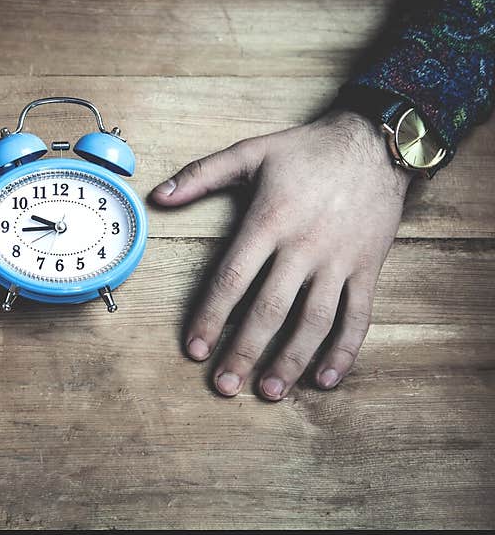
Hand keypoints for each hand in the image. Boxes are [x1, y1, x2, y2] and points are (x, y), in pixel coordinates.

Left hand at [152, 110, 411, 400]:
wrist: (376, 143)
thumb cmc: (307, 150)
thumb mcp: (251, 152)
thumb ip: (201, 174)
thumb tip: (157, 197)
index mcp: (269, 221)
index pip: (233, 279)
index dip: (211, 317)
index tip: (194, 349)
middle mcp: (304, 246)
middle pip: (269, 309)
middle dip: (244, 351)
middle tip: (224, 385)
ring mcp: (339, 260)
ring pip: (314, 320)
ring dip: (291, 360)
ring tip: (269, 391)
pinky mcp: (368, 268)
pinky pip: (358, 316)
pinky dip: (344, 350)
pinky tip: (324, 378)